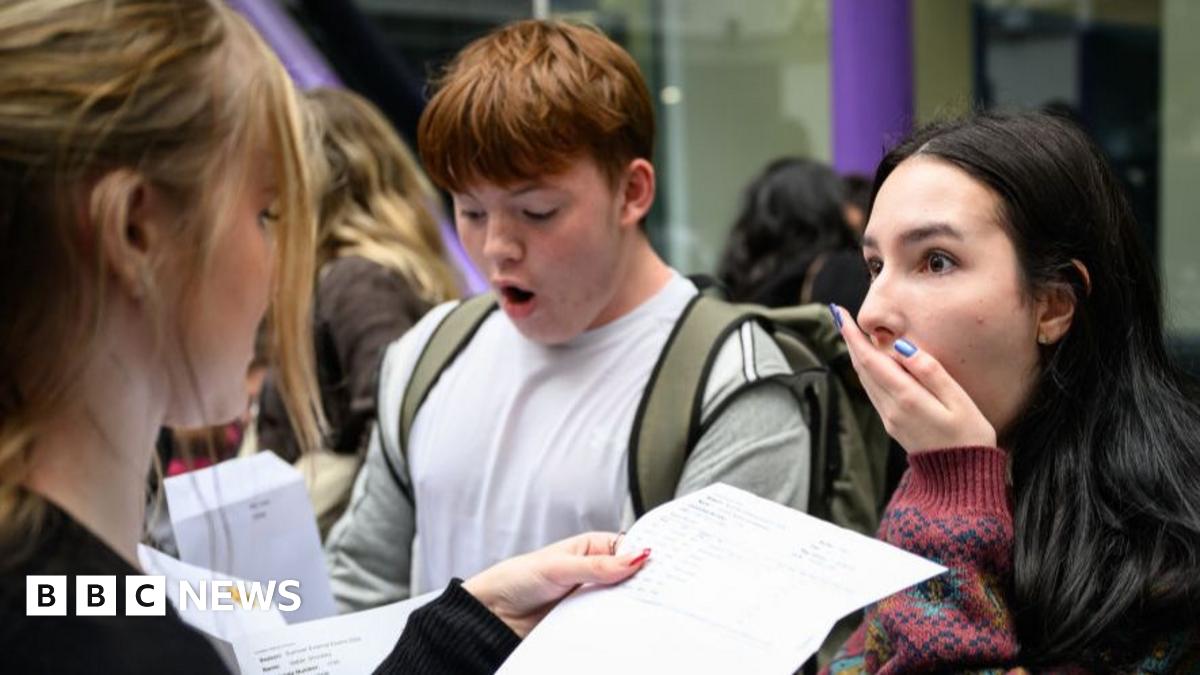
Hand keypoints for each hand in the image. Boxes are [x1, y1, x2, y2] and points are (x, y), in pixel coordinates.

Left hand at [462, 532, 649, 637]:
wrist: (493, 614)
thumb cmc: (518, 578)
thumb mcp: (559, 567)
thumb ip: (598, 566)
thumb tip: (636, 557)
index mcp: (592, 548)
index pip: (630, 548)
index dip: (647, 556)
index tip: (666, 565)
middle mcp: (596, 571)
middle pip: (631, 577)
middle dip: (644, 584)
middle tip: (663, 591)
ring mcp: (591, 597)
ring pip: (622, 601)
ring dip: (630, 605)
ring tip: (648, 610)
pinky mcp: (586, 619)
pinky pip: (608, 622)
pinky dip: (616, 624)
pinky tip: (626, 626)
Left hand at [830, 304, 996, 453]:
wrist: (963, 478)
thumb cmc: (969, 436)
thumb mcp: (958, 399)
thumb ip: (930, 371)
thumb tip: (902, 346)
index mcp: (906, 398)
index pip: (870, 360)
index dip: (852, 336)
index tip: (840, 314)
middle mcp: (891, 409)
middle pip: (862, 369)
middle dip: (850, 341)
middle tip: (840, 316)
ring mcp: (890, 419)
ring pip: (866, 381)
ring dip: (857, 356)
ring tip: (852, 334)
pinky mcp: (893, 425)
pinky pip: (874, 393)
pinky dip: (868, 372)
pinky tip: (871, 362)